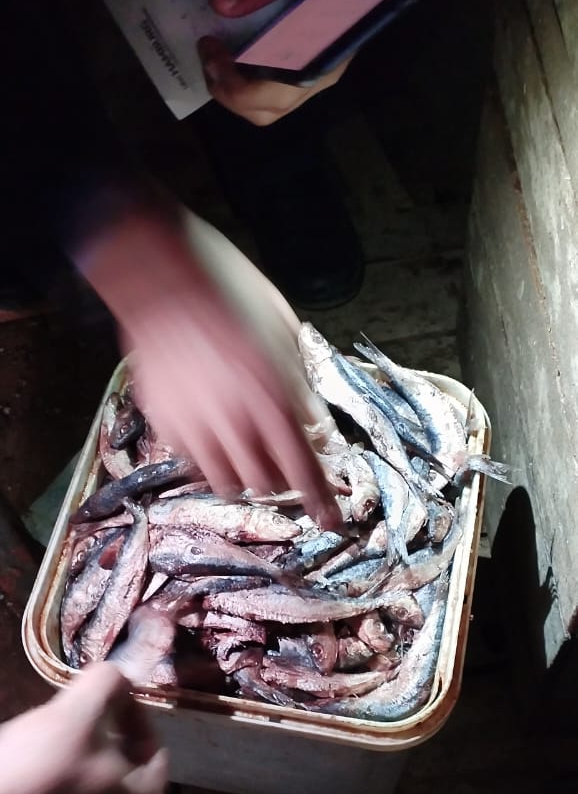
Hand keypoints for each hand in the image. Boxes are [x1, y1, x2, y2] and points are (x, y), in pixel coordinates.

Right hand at [0, 664, 166, 793]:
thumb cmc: (34, 770)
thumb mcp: (76, 711)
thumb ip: (109, 684)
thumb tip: (120, 680)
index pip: (153, 750)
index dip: (129, 715)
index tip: (101, 698)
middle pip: (125, 778)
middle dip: (103, 745)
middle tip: (72, 724)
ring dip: (80, 772)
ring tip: (49, 751)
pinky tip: (32, 784)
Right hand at [78, 204, 338, 526]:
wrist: (158, 272)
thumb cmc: (227, 287)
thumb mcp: (283, 328)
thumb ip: (299, 380)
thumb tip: (313, 419)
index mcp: (273, 393)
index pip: (303, 466)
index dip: (320, 500)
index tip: (331, 520)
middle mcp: (236, 418)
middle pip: (266, 483)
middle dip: (281, 483)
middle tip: (283, 466)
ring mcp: (196, 423)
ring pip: (226, 482)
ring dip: (244, 477)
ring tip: (246, 456)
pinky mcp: (164, 421)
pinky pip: (192, 461)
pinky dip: (208, 460)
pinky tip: (211, 434)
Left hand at [200, 0, 410, 124]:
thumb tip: (219, 3)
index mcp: (321, 58)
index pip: (268, 97)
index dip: (230, 82)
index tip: (210, 44)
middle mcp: (320, 76)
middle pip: (265, 111)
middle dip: (226, 91)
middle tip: (207, 53)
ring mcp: (318, 74)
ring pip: (270, 108)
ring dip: (236, 90)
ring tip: (217, 56)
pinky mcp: (314, 64)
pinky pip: (277, 91)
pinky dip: (249, 81)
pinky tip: (238, 51)